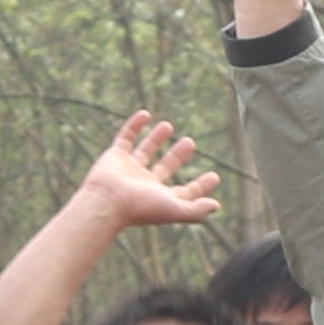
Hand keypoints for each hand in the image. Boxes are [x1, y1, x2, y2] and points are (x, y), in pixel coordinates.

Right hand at [79, 112, 222, 231]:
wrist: (107, 202)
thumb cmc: (140, 208)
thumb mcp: (174, 209)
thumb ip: (195, 209)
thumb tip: (216, 206)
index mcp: (160, 198)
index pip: (184, 193)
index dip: (200, 186)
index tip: (214, 176)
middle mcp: (145, 185)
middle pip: (165, 168)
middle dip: (177, 156)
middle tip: (190, 142)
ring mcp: (129, 170)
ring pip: (146, 151)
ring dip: (156, 139)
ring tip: (168, 125)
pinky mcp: (115, 156)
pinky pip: (125, 137)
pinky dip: (134, 125)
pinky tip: (145, 114)